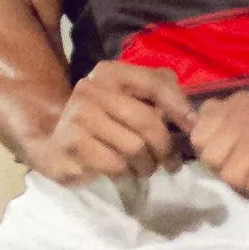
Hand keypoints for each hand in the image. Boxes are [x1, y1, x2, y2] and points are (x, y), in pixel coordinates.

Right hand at [24, 62, 194, 183]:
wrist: (55, 141)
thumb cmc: (105, 122)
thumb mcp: (131, 100)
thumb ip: (162, 97)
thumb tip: (193, 119)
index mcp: (109, 73)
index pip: (154, 83)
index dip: (179, 106)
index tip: (193, 127)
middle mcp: (90, 90)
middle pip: (146, 121)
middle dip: (165, 148)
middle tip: (170, 163)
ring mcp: (76, 117)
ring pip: (134, 148)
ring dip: (146, 166)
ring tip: (144, 169)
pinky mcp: (70, 146)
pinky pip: (115, 166)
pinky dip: (126, 176)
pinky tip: (124, 175)